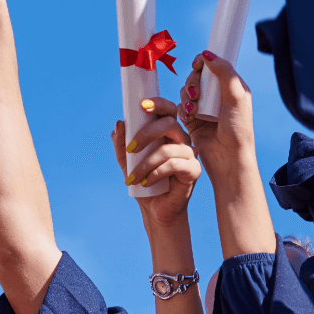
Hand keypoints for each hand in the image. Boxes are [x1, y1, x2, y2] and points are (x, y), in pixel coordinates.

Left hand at [111, 101, 200, 229]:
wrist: (156, 209)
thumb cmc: (143, 180)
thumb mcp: (127, 160)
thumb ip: (121, 143)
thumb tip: (119, 123)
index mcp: (168, 132)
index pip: (168, 110)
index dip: (158, 104)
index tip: (142, 106)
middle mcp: (181, 139)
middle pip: (169, 124)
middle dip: (146, 133)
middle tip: (131, 148)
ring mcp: (190, 154)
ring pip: (167, 149)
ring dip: (145, 163)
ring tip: (133, 176)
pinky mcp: (193, 170)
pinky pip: (174, 165)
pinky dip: (155, 173)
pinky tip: (146, 182)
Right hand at [177, 52, 255, 176]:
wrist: (228, 159)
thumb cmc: (237, 129)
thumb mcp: (236, 97)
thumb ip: (225, 72)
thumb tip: (207, 53)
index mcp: (232, 88)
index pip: (214, 66)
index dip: (203, 63)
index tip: (197, 65)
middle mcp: (218, 96)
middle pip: (197, 76)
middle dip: (193, 83)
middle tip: (196, 95)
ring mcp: (205, 108)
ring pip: (186, 90)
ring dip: (187, 96)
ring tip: (193, 109)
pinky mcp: (193, 120)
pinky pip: (181, 106)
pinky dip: (182, 109)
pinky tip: (188, 117)